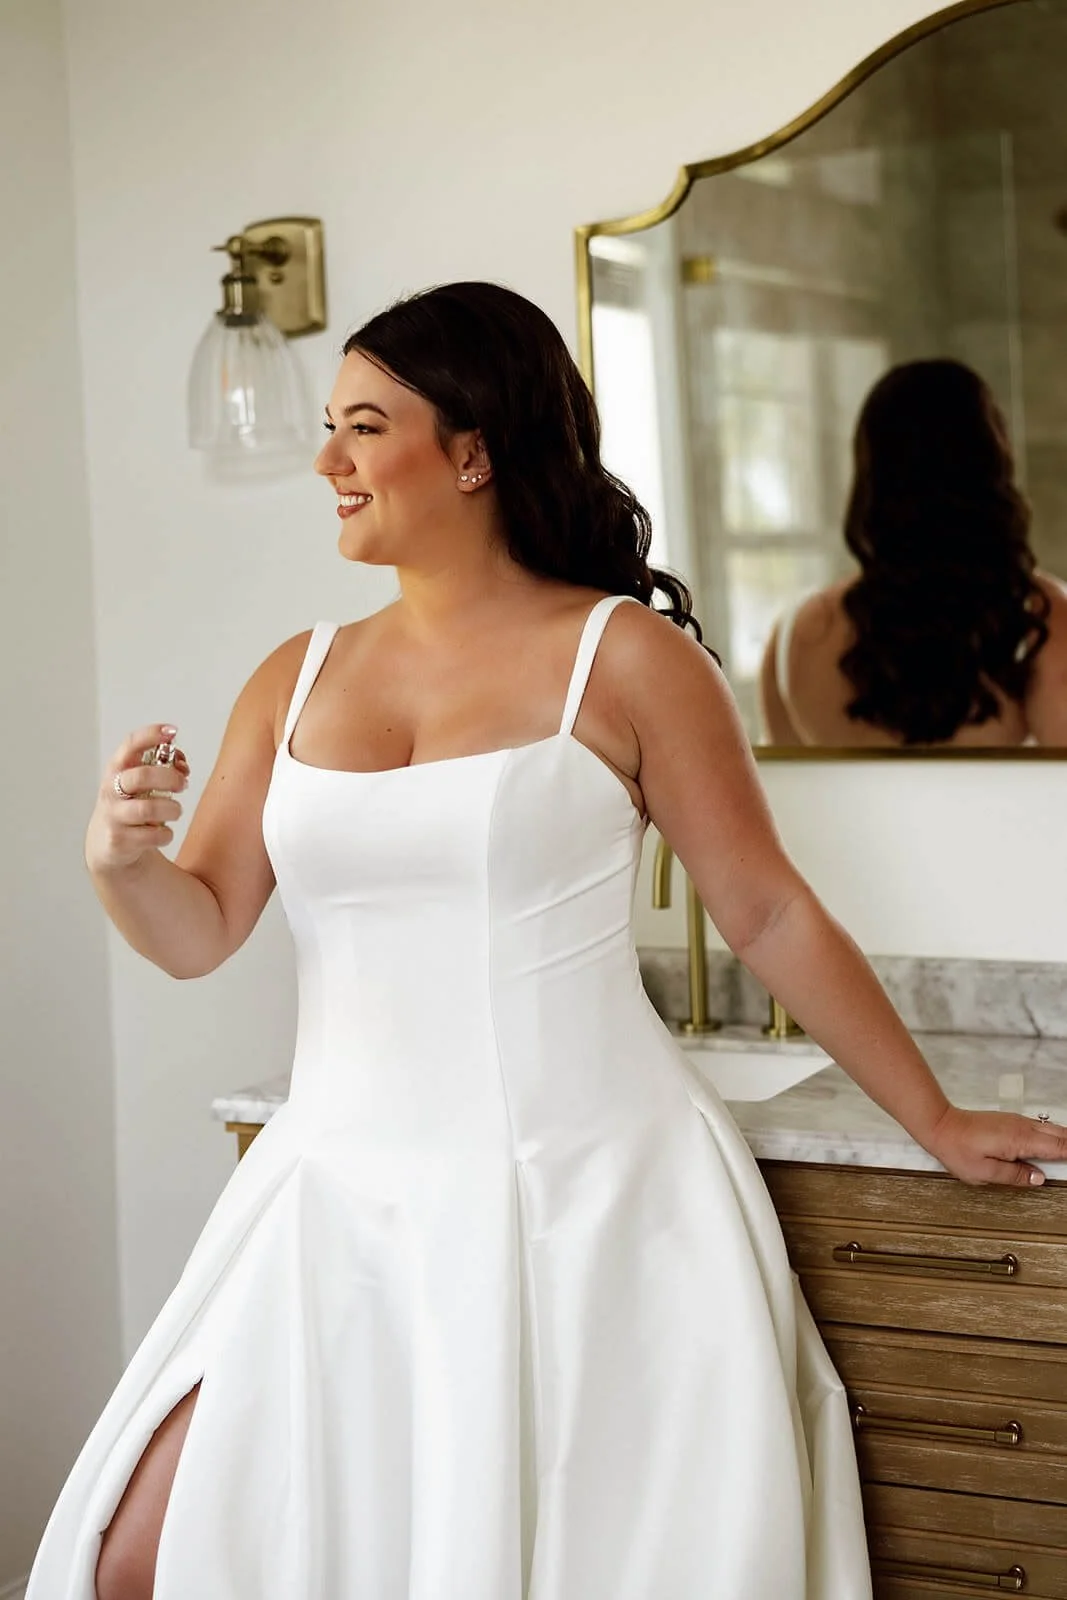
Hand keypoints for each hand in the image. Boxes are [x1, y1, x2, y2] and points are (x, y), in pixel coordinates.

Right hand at [85, 723, 190, 874]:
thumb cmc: (131, 805)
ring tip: (175, 811)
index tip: (172, 731)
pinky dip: (166, 834)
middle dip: (169, 778)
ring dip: (171, 809)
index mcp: (117, 769)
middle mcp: (111, 789)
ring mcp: (114, 815)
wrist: (107, 844)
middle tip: (183, 784)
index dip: (151, 735)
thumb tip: (182, 765)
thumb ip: (162, 769)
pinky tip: (163, 833)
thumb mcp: (140, 784)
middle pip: (141, 776)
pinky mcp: (120, 840)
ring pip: (148, 809)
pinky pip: (152, 836)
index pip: (131, 744)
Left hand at [924, 1103, 1066, 1186]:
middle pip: (1060, 1135)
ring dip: (1064, 1140)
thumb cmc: (957, 1148)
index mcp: (1019, 1140)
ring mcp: (1017, 1122)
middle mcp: (1021, 1127)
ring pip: (1052, 1129)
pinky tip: (1056, 1143)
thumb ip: (1015, 1176)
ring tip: (1066, 1155)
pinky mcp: (1011, 1121)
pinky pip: (1040, 1127)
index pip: (1058, 1147)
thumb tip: (1038, 1178)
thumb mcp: (984, 1172)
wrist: (941, 1125)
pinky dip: (1053, 1135)